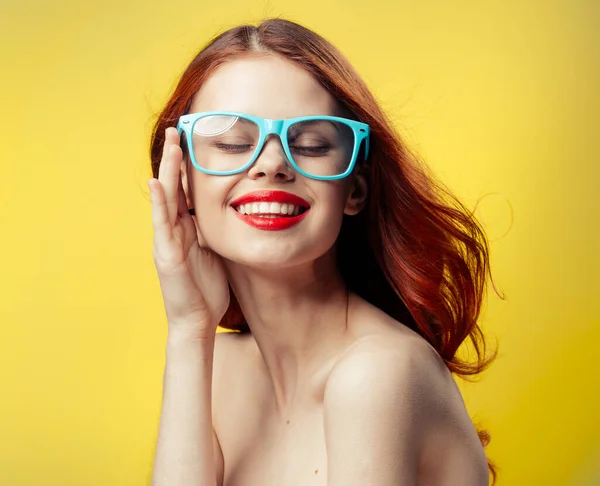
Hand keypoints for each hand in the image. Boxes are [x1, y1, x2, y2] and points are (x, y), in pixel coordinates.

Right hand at [148, 127, 229, 338]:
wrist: (197, 321)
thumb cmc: (206, 289)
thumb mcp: (214, 252)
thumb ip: (213, 231)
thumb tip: (230, 213)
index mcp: (186, 230)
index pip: (185, 191)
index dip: (186, 166)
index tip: (192, 141)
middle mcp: (173, 231)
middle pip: (173, 187)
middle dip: (175, 159)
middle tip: (178, 130)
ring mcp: (167, 242)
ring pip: (165, 198)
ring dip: (167, 170)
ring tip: (170, 144)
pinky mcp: (166, 256)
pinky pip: (161, 224)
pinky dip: (159, 202)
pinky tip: (158, 182)